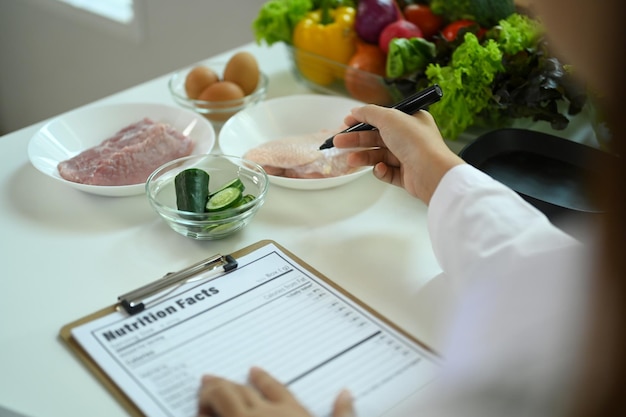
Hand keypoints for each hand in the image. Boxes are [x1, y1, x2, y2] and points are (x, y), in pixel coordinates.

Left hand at [197, 367, 354, 416]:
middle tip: (210, 380)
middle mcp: (261, 416)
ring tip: (203, 394)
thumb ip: (342, 414)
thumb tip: (346, 394)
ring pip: (219, 400)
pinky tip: (200, 416)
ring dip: (209, 396)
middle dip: (221, 384)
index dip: (261, 378)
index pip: (273, 387)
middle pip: (237, 389)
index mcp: (289, 412)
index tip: (252, 371)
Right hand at [333, 105, 463, 203]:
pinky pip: (387, 172)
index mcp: (410, 120)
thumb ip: (369, 113)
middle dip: (357, 140)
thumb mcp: (389, 118)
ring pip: (379, 155)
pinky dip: (381, 170)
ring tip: (351, 160)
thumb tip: (356, 111)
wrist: (431, 172)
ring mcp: (408, 157)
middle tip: (339, 142)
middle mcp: (410, 138)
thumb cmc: (416, 142)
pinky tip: (380, 168)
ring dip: (364, 156)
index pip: (382, 118)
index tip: (346, 123)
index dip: (363, 120)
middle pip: (377, 137)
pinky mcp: (406, 175)